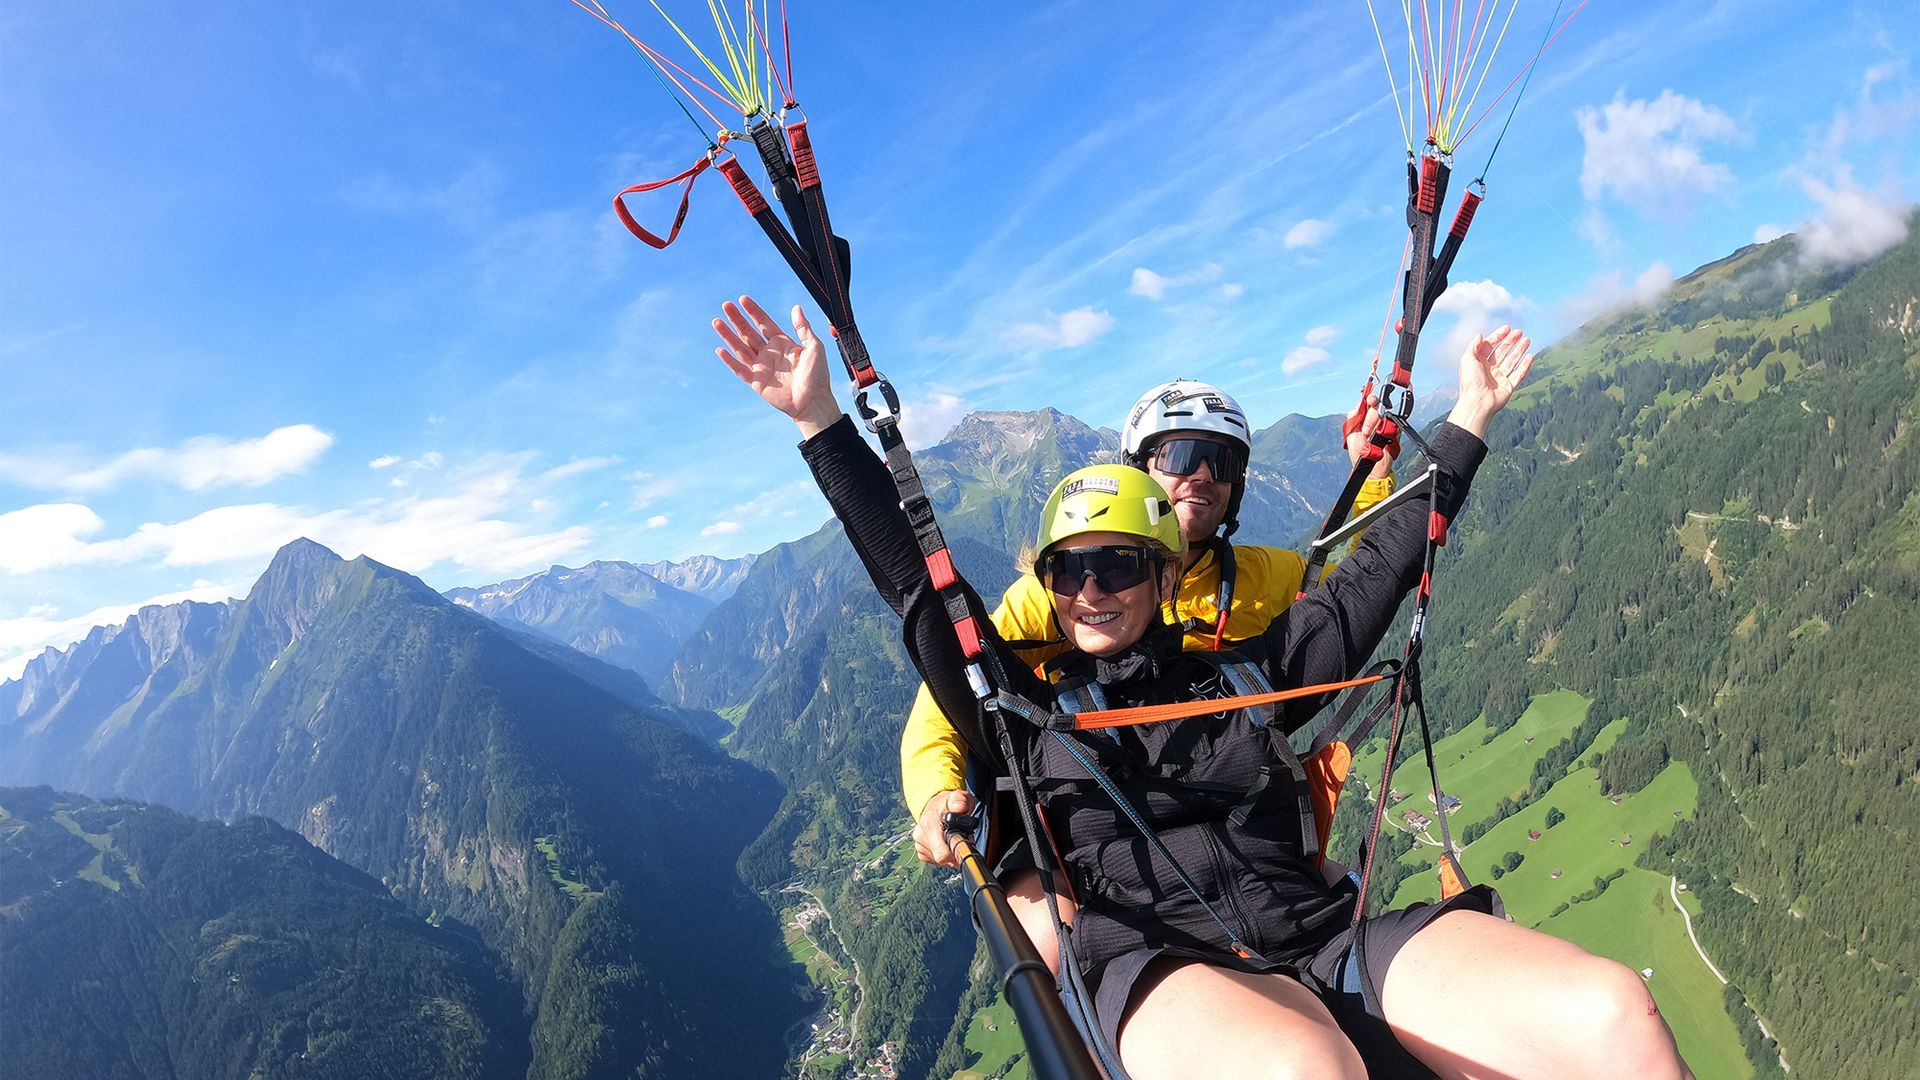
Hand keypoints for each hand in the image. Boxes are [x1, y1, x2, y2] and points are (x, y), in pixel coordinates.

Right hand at [713, 295, 840, 437]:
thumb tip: (796, 307)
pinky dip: (729, 360)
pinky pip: (739, 369)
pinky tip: (720, 349)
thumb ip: (803, 328)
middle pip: (748, 332)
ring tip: (717, 322)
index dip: (754, 311)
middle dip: (737, 319)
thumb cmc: (817, 375)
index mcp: (782, 343)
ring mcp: (761, 367)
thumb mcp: (814, 347)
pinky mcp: (756, 381)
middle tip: (726, 305)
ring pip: (740, 348)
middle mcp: (769, 353)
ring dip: (728, 335)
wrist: (813, 401)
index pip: (764, 323)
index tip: (743, 299)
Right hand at [912, 789, 977, 867]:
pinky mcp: (920, 851)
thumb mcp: (957, 797)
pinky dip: (943, 856)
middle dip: (955, 853)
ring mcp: (919, 844)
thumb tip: (960, 808)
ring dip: (949, 855)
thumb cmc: (947, 804)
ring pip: (939, 861)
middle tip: (960, 840)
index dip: (956, 852)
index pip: (942, 853)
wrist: (934, 807)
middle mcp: (921, 835)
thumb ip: (960, 801)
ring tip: (952, 839)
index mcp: (929, 823)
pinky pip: (934, 860)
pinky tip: (945, 844)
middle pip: (942, 859)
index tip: (964, 845)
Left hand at [1344, 393, 1396, 478]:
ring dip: (1375, 425)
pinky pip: (1394, 422)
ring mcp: (1385, 423)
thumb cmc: (1360, 451)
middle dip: (1370, 418)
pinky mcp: (1395, 430)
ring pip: (1385, 413)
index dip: (1370, 398)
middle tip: (1366, 431)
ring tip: (1369, 436)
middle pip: (1377, 405)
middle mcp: (1375, 418)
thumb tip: (1361, 402)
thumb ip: (1354, 415)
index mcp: (1364, 416)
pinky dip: (1386, 429)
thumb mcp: (1351, 431)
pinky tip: (1381, 436)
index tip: (1370, 400)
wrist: (1371, 466)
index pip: (1369, 400)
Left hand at [1447, 325, 1534, 438]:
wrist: (1477, 403)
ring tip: (1527, 340)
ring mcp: (1499, 378)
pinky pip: (1519, 374)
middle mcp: (1489, 369)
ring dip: (1519, 350)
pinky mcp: (1508, 387)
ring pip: (1512, 361)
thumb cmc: (1470, 382)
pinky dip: (1525, 366)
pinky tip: (1530, 356)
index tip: (1507, 328)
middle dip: (1510, 341)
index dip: (1498, 336)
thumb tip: (1480, 335)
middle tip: (1519, 332)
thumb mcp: (1466, 360)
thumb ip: (1473, 346)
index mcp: (1478, 363)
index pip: (1490, 346)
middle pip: (1502, 352)